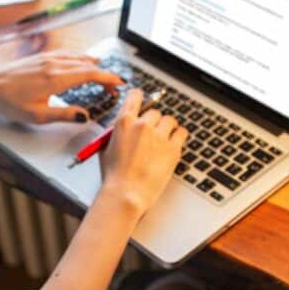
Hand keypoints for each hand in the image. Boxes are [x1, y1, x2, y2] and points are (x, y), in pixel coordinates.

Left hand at [0, 50, 124, 123]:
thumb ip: (64, 115)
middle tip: (113, 86)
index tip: (119, 84)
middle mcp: (54, 64)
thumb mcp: (37, 116)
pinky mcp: (42, 57)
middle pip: (88, 65)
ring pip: (79, 57)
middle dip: (104, 74)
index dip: (108, 78)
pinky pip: (68, 54)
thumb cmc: (9, 102)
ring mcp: (48, 58)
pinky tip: (83, 61)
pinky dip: (81, 58)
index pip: (90, 74)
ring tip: (103, 74)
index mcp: (56, 78)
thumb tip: (84, 116)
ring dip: (94, 65)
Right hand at [99, 89, 187, 214]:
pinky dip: (179, 136)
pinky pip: (182, 132)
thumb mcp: (106, 149)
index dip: (140, 98)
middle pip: (154, 112)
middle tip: (151, 135)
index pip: (135, 96)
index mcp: (124, 122)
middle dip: (153, 122)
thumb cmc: (114, 176)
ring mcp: (159, 136)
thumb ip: (117, 134)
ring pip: (169, 120)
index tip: (143, 101)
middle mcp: (142, 125)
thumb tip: (125, 130)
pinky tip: (174, 143)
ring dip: (167, 128)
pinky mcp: (173, 148)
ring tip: (163, 140)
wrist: (127, 193)